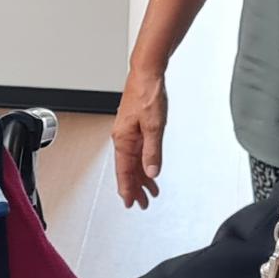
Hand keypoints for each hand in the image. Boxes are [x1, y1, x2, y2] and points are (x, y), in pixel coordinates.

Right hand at [112, 65, 169, 207]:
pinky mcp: (135, 127)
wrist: (147, 73)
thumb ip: (153, 152)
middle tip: (142, 203)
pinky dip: (143, 164)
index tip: (131, 203)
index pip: (124, 172)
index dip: (128, 189)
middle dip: (135, 188)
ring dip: (141, 177)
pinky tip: (150, 169)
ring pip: (133, 162)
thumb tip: (152, 172)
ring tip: (150, 191)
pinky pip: (138, 152)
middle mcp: (123, 138)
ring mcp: (129, 133)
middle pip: (128, 170)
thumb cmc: (146, 94)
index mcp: (123, 139)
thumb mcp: (154, 126)